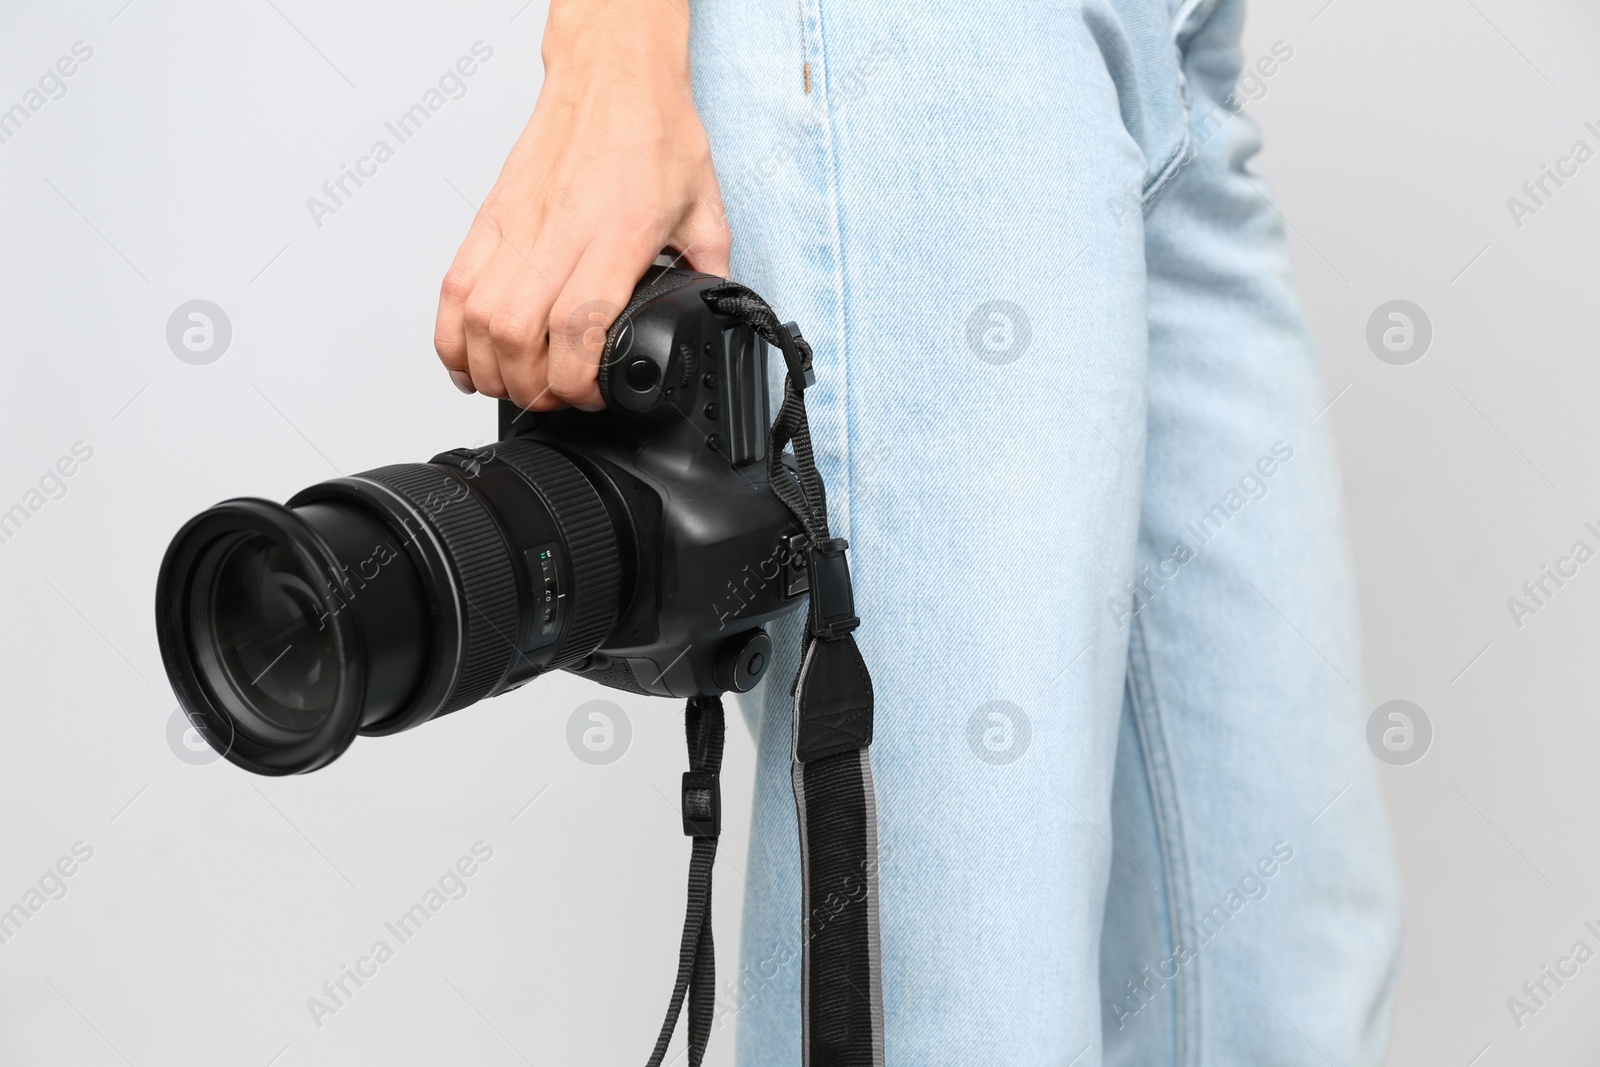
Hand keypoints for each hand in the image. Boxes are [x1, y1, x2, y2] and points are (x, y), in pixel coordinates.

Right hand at [434, 0, 729, 408]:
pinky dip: (451, 337)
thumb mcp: (705, 210)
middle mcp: (558, 235)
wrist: (613, 76)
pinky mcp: (490, 220)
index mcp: (615, 237)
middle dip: (532, 388)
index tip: (593, 396)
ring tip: (516, 388)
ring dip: (489, 370)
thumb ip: (709, 270)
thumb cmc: (653, 133)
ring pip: (476, 319)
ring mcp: (516, 228)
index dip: (576, 380)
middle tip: (556, 399)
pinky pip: (453, 290)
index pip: (577, 326)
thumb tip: (715, 311)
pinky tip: (468, 362)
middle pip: (516, 335)